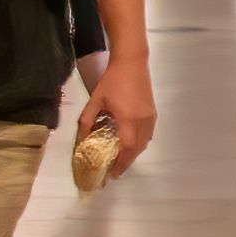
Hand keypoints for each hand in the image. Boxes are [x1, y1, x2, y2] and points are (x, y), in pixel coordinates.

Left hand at [91, 48, 157, 170]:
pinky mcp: (152, 112)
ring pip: (145, 142)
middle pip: (138, 149)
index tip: (112, 174)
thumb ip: (88, 121)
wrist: (131, 62)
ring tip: (121, 158)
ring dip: (134, 153)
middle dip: (127, 162)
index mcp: (128, 119)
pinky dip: (140, 143)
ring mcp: (150, 117)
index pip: (127, 148)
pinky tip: (130, 143)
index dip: (121, 163)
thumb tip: (82, 138)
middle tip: (115, 170)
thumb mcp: (95, 101)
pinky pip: (148, 134)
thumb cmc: (112, 80)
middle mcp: (142, 121)